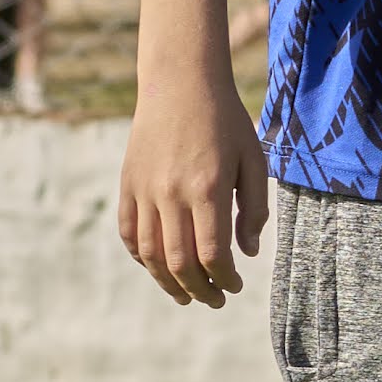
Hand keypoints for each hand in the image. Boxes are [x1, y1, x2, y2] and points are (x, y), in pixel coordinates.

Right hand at [115, 64, 268, 305]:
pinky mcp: (128, 184)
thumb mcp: (253, 159)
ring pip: (150, 254)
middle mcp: (171, 193)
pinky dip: (141, 257)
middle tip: (215, 300)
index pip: (212, 254)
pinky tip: (158, 266)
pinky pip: (128, 232)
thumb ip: (254, 209)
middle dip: (199, 290)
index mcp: (208, 188)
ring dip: (168, 282)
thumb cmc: (225, 120)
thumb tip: (246, 253)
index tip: (236, 286)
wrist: (181, 81)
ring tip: (186, 296)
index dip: (224, 279)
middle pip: (179, 262)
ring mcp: (144, 190)